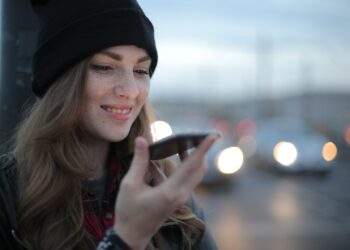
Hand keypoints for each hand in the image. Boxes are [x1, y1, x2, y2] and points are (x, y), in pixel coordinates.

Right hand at [113, 135, 217, 249]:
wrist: (132, 236)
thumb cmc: (129, 211)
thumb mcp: (130, 185)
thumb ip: (138, 161)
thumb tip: (141, 140)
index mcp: (171, 191)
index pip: (192, 165)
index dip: (203, 149)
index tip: (213, 135)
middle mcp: (181, 194)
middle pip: (199, 168)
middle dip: (201, 150)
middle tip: (198, 133)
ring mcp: (180, 198)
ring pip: (194, 174)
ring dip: (193, 157)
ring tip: (187, 141)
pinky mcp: (177, 199)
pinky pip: (185, 179)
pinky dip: (181, 166)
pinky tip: (165, 158)